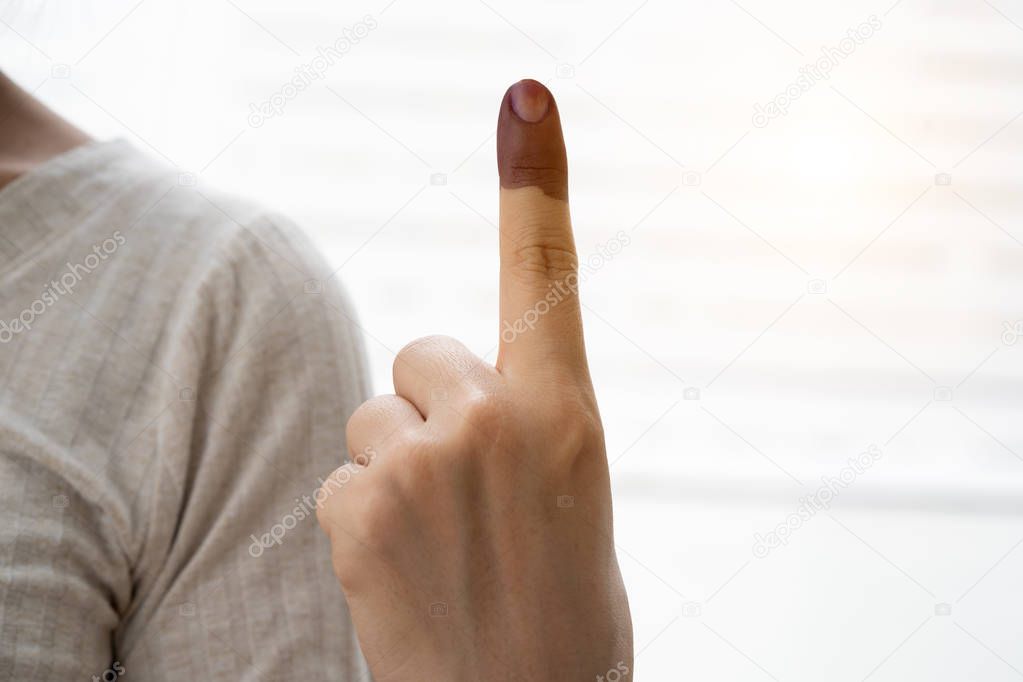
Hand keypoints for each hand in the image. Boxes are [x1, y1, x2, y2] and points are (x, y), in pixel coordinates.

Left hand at [317, 79, 632, 680]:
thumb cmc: (561, 610)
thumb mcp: (570, 493)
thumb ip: (519, 420)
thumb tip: (442, 388)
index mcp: (568, 411)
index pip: (545, 273)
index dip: (536, 181)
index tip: (528, 97)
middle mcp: (496, 420)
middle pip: (420, 355)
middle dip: (433, 408)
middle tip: (467, 492)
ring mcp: (422, 464)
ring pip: (375, 418)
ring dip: (397, 466)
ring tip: (439, 543)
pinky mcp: (358, 513)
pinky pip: (341, 479)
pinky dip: (363, 518)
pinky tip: (403, 572)